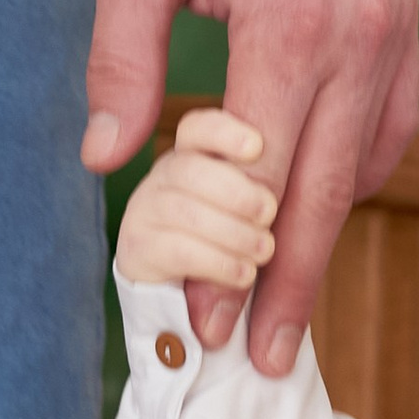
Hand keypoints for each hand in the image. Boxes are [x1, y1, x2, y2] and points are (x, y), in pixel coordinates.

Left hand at [85, 0, 418, 377]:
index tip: (200, 322)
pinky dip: (350, 174)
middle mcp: (359, 33)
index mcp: (290, 16)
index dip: (230, 262)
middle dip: (287, 288)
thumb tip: (109, 159)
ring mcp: (391, 27)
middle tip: (257, 360)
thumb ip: (124, 55)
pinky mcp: (399, 17)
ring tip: (279, 299)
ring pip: (364, 169)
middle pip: (325, 197)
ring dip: (323, 236)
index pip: (260, 175)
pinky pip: (387, 127)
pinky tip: (311, 202)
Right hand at [115, 109, 273, 294]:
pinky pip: (179, 250)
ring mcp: (145, 211)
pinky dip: (219, 263)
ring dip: (234, 232)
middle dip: (237, 192)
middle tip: (269, 214)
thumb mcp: (245, 211)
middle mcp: (162, 177)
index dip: (224, 132)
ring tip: (264, 251)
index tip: (257, 146)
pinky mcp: (139, 249)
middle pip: (190, 169)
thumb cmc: (226, 240)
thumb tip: (279, 201)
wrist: (176, 289)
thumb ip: (259, 196)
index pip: (196, 128)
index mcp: (190, 156)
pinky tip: (244, 273)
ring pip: (186, 212)